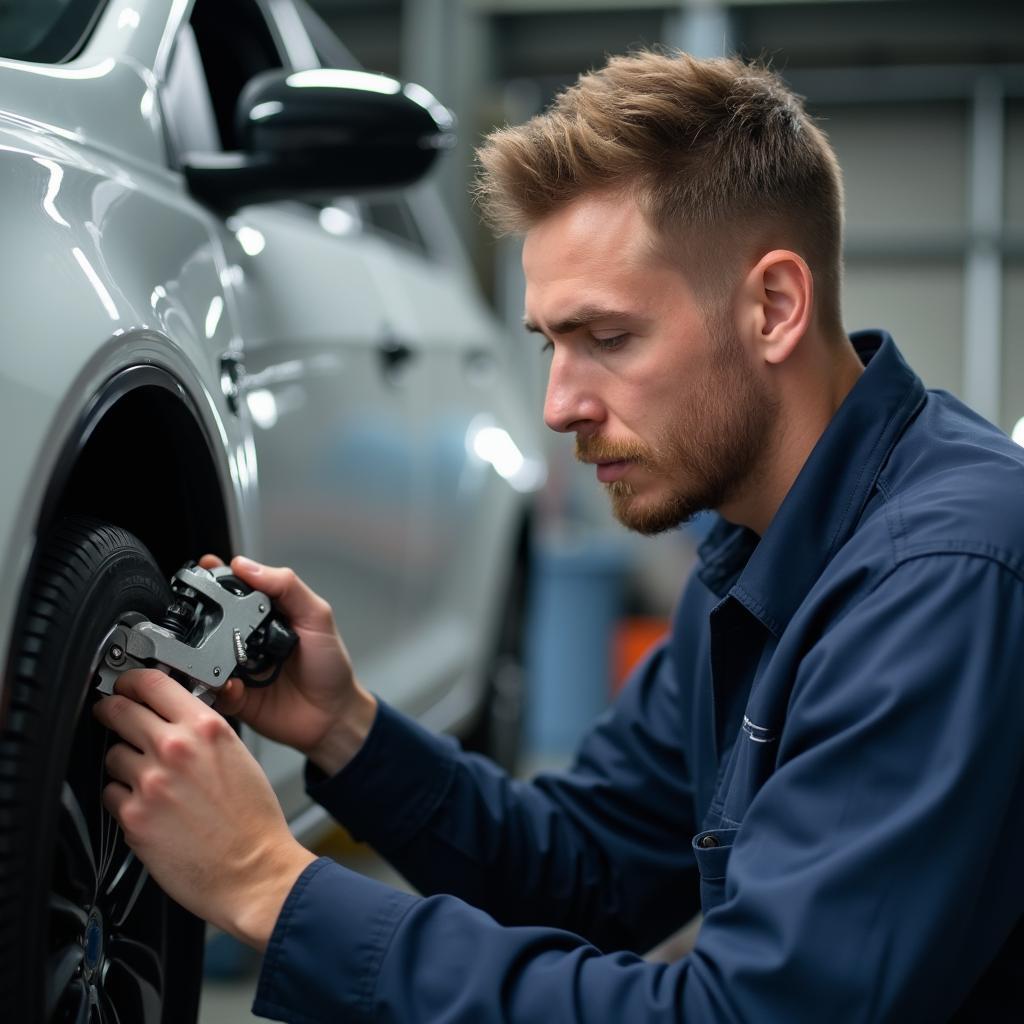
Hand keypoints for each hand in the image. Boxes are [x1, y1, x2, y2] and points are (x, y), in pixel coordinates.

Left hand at [94, 669, 315, 949]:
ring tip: (148, 779)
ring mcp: (150, 783)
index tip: (125, 682)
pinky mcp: (133, 818)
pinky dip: (124, 799)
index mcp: (206, 728)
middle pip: (118, 711)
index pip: (153, 683)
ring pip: (112, 755)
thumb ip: (203, 731)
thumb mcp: (238, 755)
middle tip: (111, 714)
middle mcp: (175, 749)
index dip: (131, 679)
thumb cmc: (253, 821)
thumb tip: (174, 718)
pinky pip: (111, 795)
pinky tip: (150, 808)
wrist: (254, 871)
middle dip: (111, 710)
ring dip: (124, 763)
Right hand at [199, 554, 376, 774]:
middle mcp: (245, 638)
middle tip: (198, 615)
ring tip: (211, 653)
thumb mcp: (317, 616)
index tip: (204, 568)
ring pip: (202, 655)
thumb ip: (286, 586)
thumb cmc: (330, 665)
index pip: (233, 589)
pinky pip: (211, 690)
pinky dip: (216, 686)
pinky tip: (231, 684)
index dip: (215, 577)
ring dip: (201, 653)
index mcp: (263, 614)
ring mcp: (236, 667)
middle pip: (210, 620)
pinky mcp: (232, 696)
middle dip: (199, 616)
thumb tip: (245, 565)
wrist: (333, 715)